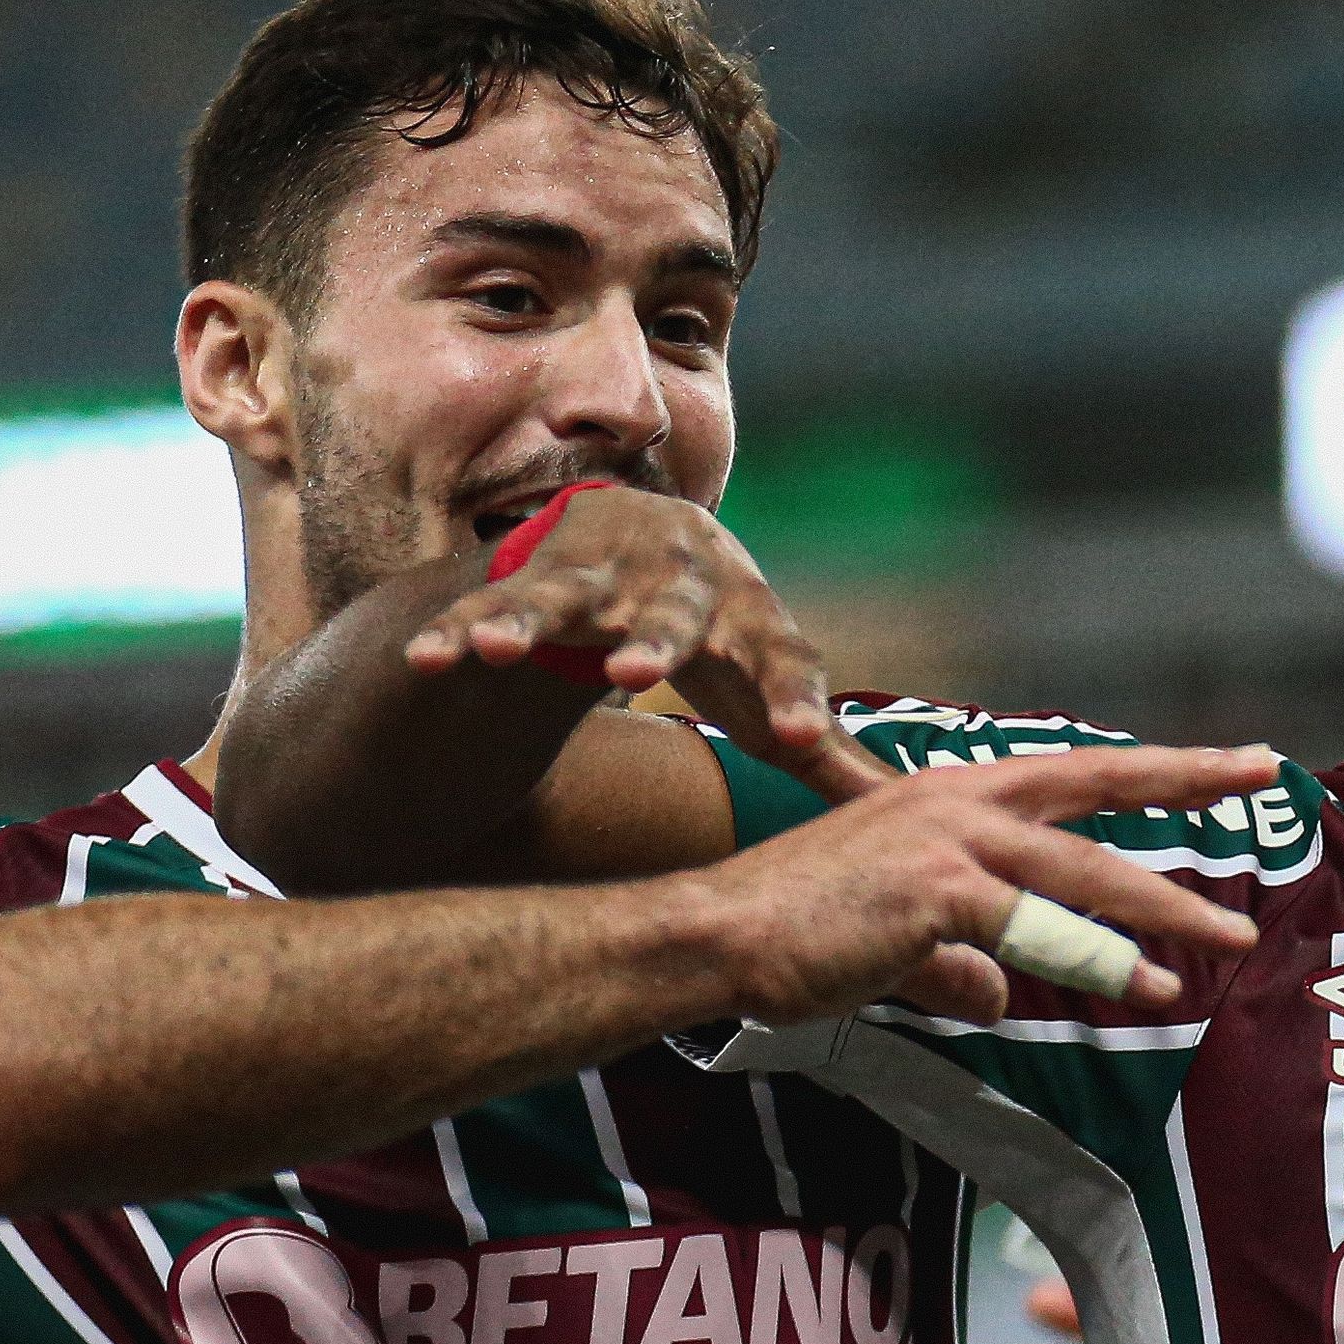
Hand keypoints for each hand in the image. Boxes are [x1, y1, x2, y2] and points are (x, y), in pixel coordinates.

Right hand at [398, 483, 888, 803]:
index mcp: (751, 617)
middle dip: (653, 634)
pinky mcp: (531, 574)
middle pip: (672, 609)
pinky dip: (458, 629)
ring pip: (565, 595)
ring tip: (498, 650)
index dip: (792, 695)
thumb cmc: (724, 633)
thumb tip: (915, 815)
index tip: (802, 738)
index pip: (783, 654)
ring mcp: (602, 573)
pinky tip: (428, 658)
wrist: (642, 528)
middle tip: (636, 668)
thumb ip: (832, 755)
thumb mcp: (772, 682)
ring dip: (530, 620)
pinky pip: (489, 602)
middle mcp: (680, 583)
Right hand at [691, 743, 1275, 1022]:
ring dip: (1159, 916)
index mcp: (952, 795)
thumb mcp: (899, 942)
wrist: (717, 937)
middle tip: (1265, 773)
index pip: (1076, 774)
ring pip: (1082, 879)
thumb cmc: (794, 935)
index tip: (1232, 757)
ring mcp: (948, 844)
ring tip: (1226, 942)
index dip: (1157, 766)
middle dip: (1187, 784)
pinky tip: (1102, 998)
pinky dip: (1071, 972)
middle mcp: (958, 802)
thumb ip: (959, 962)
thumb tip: (999, 995)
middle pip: (1097, 793)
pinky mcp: (935, 895)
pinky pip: (1026, 942)